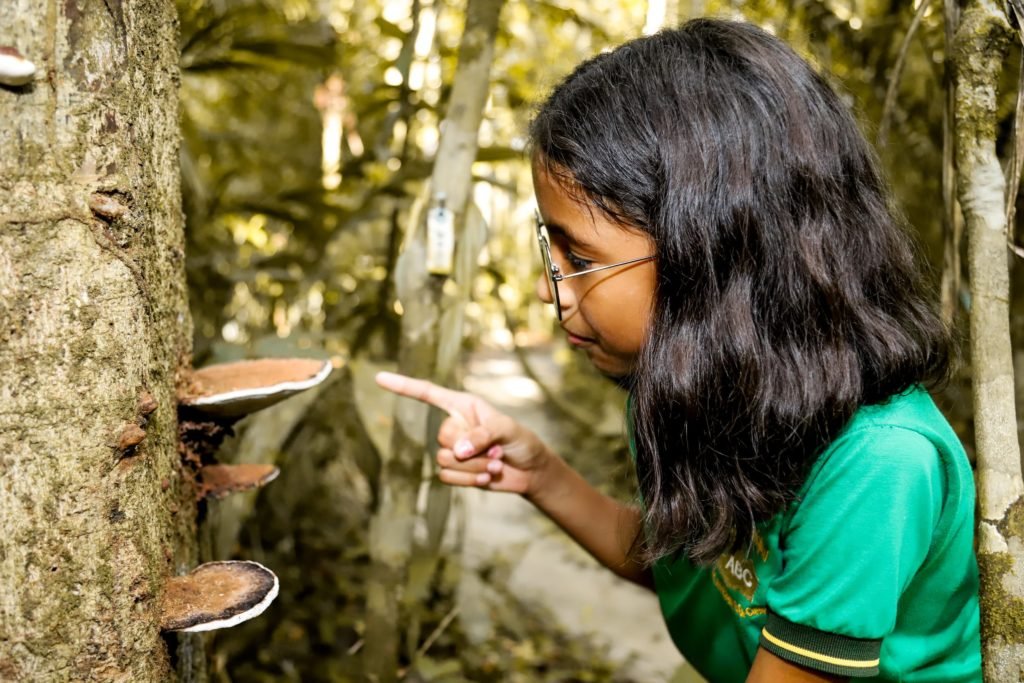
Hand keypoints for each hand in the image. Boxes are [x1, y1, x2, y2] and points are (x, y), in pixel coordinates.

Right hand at [374, 371, 552, 495]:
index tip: (379, 378)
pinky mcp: (456, 471)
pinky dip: (469, 480)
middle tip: (497, 449)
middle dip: (472, 448)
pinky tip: (487, 477)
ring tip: (495, 463)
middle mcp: (455, 425)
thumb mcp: (506, 430)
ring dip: (474, 466)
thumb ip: (481, 436)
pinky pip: (448, 477)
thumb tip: (456, 452)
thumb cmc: (521, 440)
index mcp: (463, 406)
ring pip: (445, 459)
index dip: (403, 386)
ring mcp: (454, 450)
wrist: (530, 470)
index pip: (428, 394)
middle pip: (442, 436)